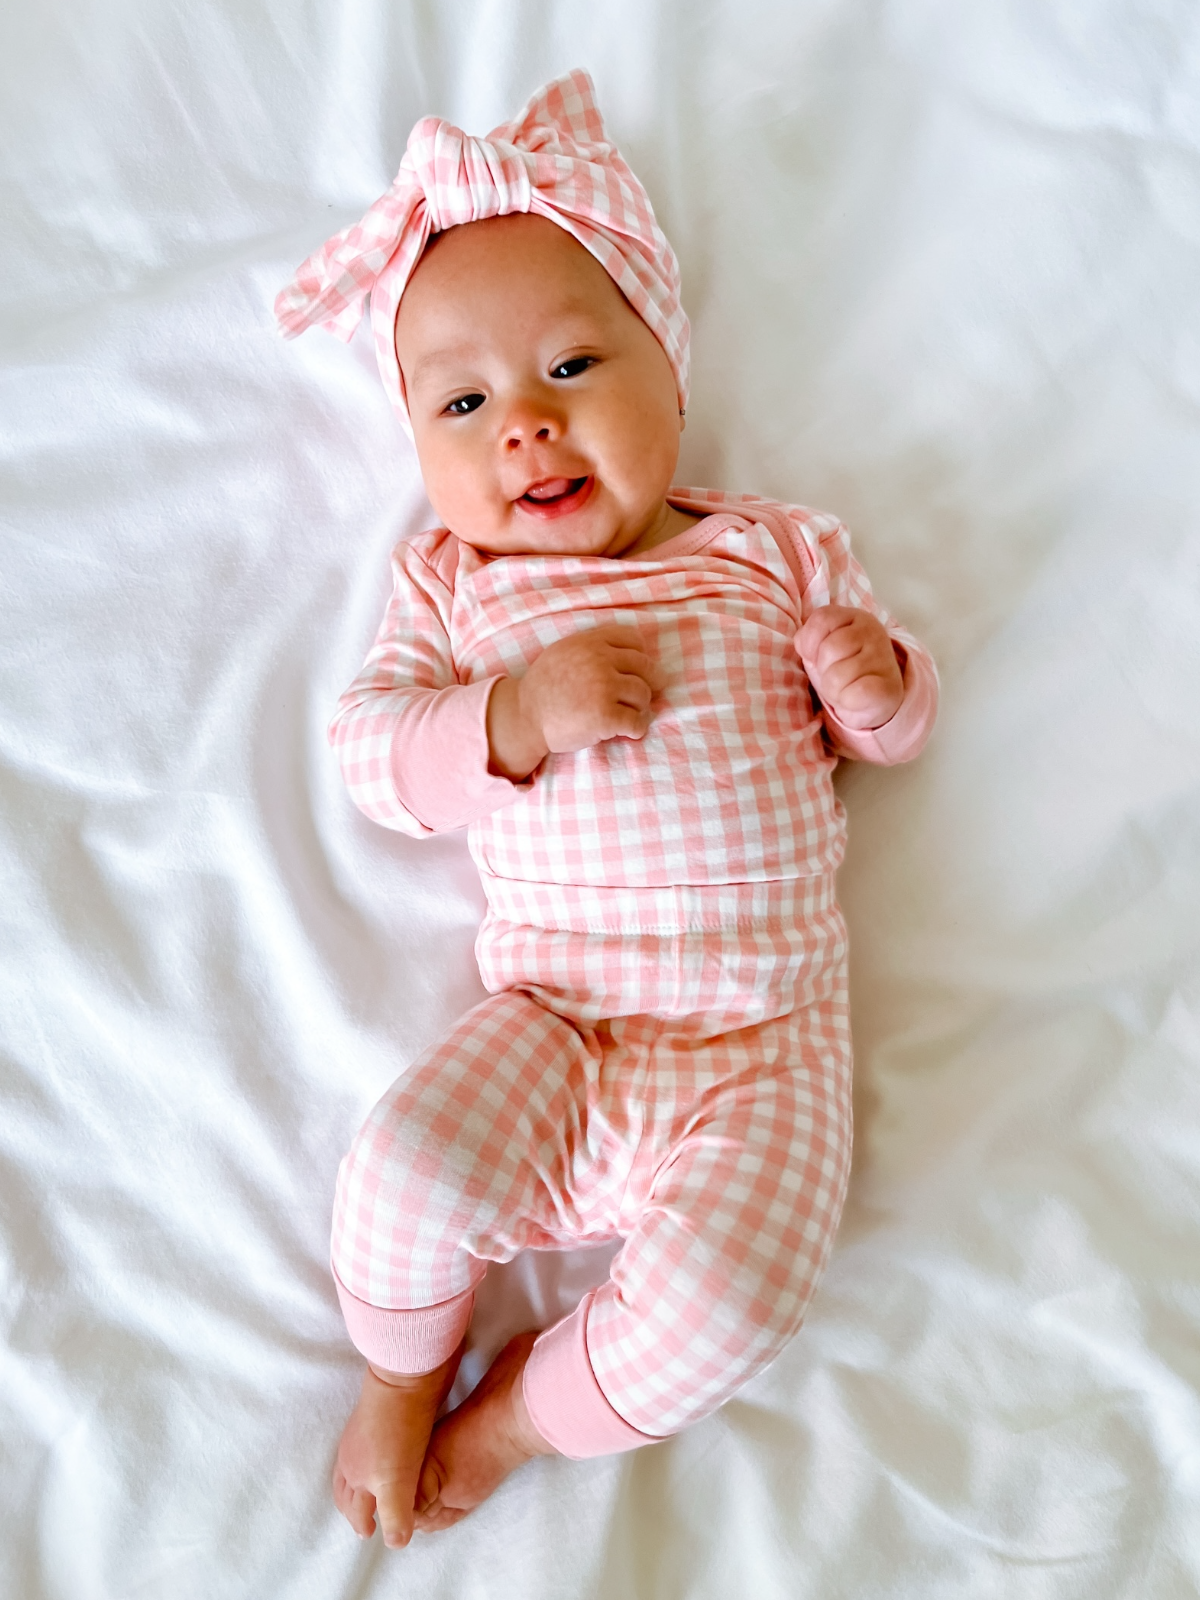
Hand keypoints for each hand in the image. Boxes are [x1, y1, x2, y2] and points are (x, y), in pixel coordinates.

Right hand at [332, 1355, 458, 1546]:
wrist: (406, 1376)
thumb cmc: (398, 1431)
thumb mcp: (397, 1480)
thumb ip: (395, 1515)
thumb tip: (394, 1545)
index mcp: (354, 1472)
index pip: (352, 1506)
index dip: (360, 1521)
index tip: (368, 1534)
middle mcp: (353, 1453)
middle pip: (346, 1486)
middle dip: (353, 1505)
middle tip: (364, 1517)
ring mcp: (365, 1431)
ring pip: (356, 1465)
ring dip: (361, 1482)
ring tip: (373, 1491)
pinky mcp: (382, 1415)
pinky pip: (370, 1445)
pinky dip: (374, 1461)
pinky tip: (392, 1456)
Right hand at [487, 624, 662, 779]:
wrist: (524, 717)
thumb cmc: (545, 687)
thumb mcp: (564, 651)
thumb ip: (593, 647)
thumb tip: (636, 653)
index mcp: (590, 642)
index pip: (634, 640)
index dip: (640, 657)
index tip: (635, 672)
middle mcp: (599, 660)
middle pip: (645, 667)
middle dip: (647, 683)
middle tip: (639, 698)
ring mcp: (603, 687)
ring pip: (644, 695)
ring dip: (639, 708)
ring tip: (626, 714)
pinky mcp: (605, 716)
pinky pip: (638, 722)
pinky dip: (636, 729)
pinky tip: (627, 732)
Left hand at [796, 605, 903, 730]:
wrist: (874, 700)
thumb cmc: (844, 669)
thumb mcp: (822, 646)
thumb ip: (810, 637)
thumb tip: (804, 645)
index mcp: (855, 617)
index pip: (822, 618)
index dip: (810, 642)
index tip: (817, 656)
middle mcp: (872, 632)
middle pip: (829, 649)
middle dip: (823, 669)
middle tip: (835, 675)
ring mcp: (882, 658)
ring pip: (837, 675)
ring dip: (833, 689)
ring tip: (844, 687)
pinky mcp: (887, 687)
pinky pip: (852, 694)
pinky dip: (845, 701)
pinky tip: (854, 698)